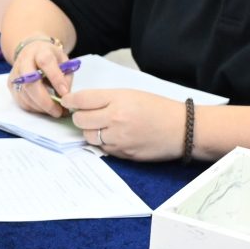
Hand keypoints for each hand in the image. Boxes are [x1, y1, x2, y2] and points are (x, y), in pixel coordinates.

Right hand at [9, 40, 75, 116]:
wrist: (31, 51)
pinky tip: (44, 107)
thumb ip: (65, 77)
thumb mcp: (63, 61)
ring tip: (54, 111)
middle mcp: (24, 61)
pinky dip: (34, 108)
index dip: (56, 78)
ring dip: (40, 107)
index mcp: (40, 51)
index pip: (45, 63)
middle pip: (30, 82)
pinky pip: (21, 101)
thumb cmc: (51, 58)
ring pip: (25, 95)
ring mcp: (15, 73)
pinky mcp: (10, 84)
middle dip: (45, 100)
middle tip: (58, 111)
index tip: (65, 93)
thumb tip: (64, 96)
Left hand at [62, 88, 184, 160]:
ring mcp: (118, 139)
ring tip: (102, 126)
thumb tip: (83, 103)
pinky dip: (104, 143)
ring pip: (89, 136)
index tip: (67, 101)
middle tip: (85, 114)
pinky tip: (114, 137)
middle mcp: (115, 119)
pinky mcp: (123, 154)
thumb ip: (106, 98)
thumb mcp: (131, 94)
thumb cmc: (158, 108)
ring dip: (91, 131)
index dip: (70, 100)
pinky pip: (103, 149)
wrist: (182, 129)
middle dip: (79, 117)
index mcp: (117, 100)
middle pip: (80, 120)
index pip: (82, 99)